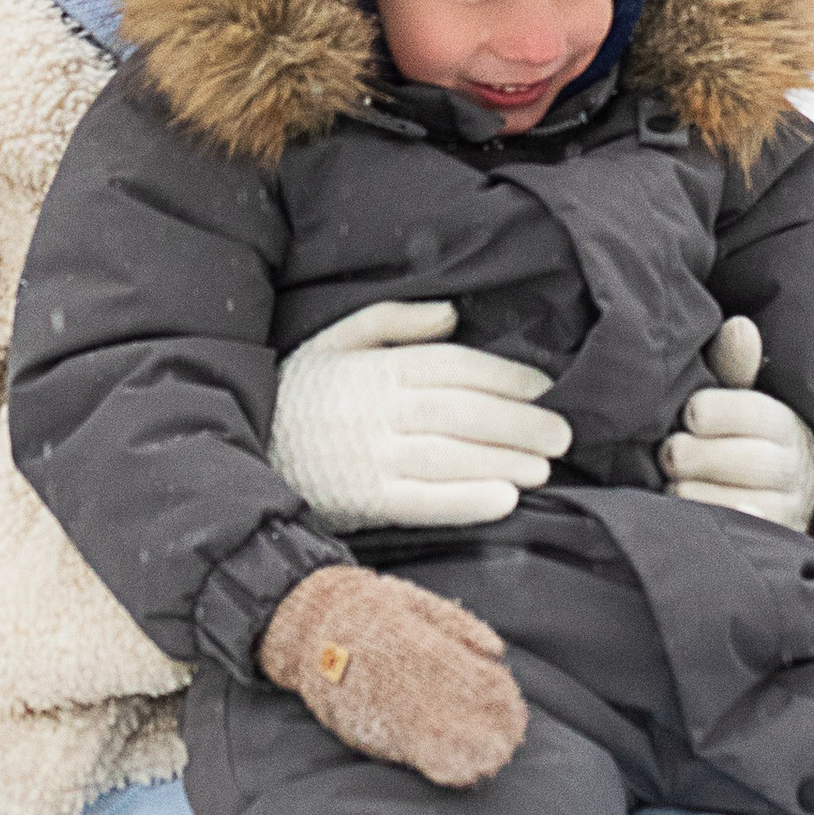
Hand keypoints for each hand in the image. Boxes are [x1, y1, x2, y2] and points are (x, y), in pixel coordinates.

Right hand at [258, 566, 526, 787]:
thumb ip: (457, 624)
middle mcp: (392, 679)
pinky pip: (398, 750)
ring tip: (488, 760)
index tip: (512, 707)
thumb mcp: (413, 601)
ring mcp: (374, 708)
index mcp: (409, 642)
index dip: (490, 697)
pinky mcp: (359, 728)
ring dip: (460, 753)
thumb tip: (496, 650)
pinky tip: (452, 767)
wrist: (307, 625)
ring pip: (422, 739)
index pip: (459, 675)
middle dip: (481, 733)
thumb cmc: (370, 608)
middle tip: (507, 743)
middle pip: (447, 714)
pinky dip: (427, 759)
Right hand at [270, 299, 570, 528]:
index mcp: (377, 367)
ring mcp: (372, 457)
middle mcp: (379, 410)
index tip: (544, 388)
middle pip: (463, 413)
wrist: (251, 448)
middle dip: (520, 423)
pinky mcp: (366, 500)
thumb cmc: (301, 391)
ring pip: (452, 457)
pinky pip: (425, 501)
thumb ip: (393, 319)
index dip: (505, 377)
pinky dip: (467, 501)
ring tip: (543, 468)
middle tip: (562, 434)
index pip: (455, 367)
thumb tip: (453, 313)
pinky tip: (505, 501)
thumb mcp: (335, 339)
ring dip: (504, 462)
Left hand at [661, 315, 813, 531]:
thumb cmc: (742, 437)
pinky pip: (734, 533)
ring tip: (677, 484)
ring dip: (689, 493)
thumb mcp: (738, 398)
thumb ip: (732, 365)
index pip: (749, 412)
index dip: (709, 412)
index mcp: (783, 423)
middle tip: (670, 453)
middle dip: (690, 456)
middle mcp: (792, 467)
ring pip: (726, 501)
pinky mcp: (772, 542)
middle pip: (739, 460)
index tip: (689, 415)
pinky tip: (691, 515)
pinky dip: (709, 522)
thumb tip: (739, 326)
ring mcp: (786, 509)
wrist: (777, 498)